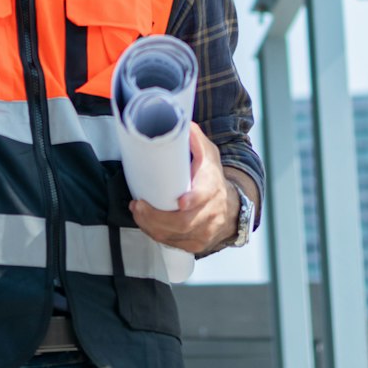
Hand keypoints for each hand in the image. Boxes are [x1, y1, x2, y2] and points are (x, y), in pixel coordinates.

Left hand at [129, 123, 237, 255]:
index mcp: (212, 187)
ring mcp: (205, 231)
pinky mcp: (196, 244)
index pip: (205, 196)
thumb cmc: (212, 177)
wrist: (229, 206)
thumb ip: (194, 140)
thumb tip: (182, 123)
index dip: (194, 199)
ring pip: (175, 235)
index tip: (180, 201)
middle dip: (157, 216)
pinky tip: (146, 224)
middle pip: (184, 222)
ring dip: (151, 226)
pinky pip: (173, 244)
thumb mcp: (208, 154)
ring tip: (137, 212)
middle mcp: (211, 213)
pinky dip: (156, 235)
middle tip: (138, 206)